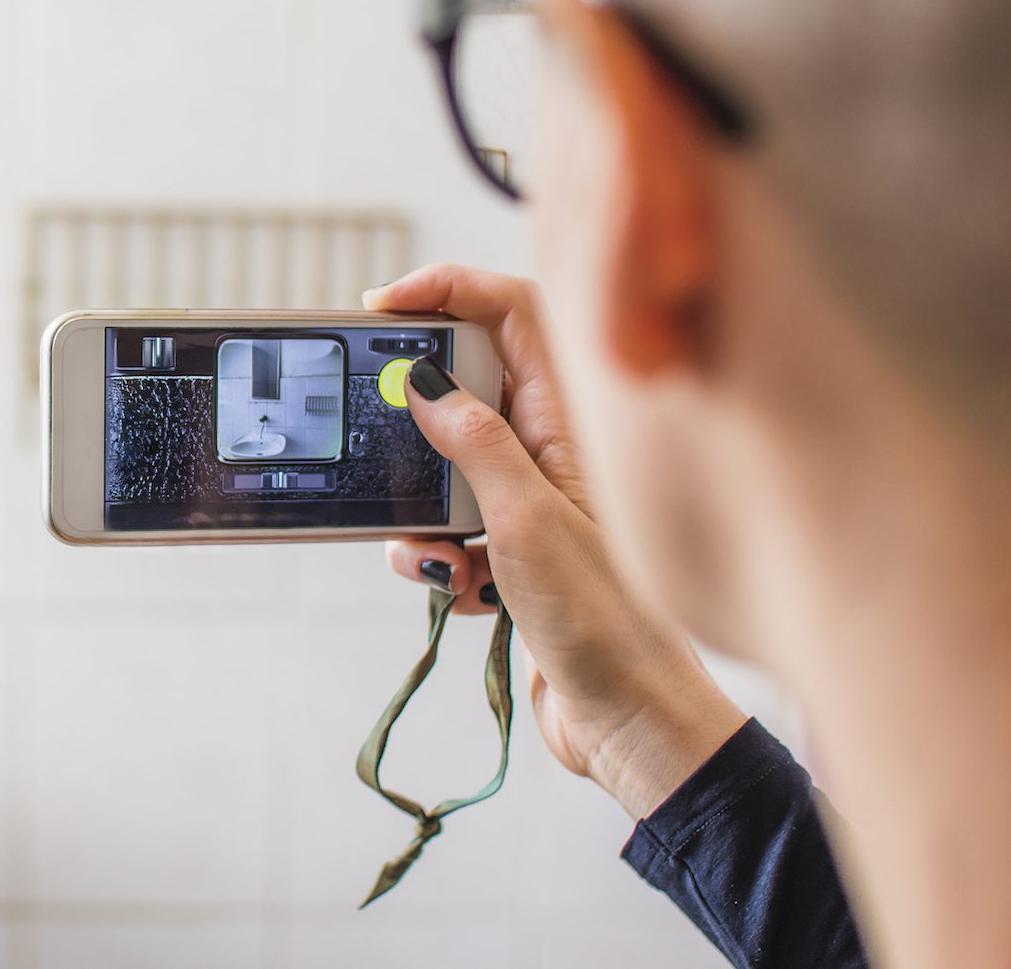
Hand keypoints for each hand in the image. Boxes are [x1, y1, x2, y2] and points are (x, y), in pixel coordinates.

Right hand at [366, 264, 745, 819]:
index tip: (387, 304)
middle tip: (379, 434)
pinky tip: (466, 595)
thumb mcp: (524, 520)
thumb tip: (422, 381)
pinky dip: (439, 559)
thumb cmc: (606, 623)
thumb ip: (472, 442)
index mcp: (573, 420)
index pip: (514, 310)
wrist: (631, 721)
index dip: (451, 289)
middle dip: (418, 420)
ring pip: (447, 468)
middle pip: (467, 386)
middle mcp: (555, 448)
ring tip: (441, 555)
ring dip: (423, 511)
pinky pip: (450, 529)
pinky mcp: (516, 552)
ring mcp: (536, 499)